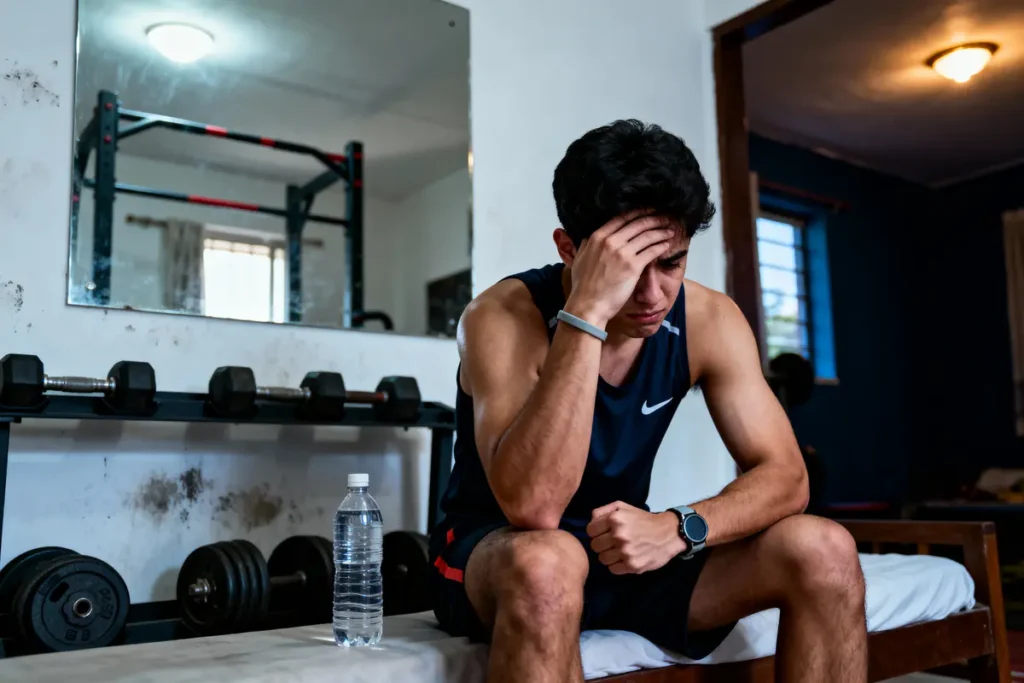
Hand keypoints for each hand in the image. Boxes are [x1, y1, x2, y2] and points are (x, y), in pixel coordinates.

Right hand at [564, 212, 674, 326]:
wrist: (588, 305)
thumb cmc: (583, 286)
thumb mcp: (580, 258)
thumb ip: (587, 244)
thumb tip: (590, 236)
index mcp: (597, 237)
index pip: (622, 218)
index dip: (637, 213)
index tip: (647, 211)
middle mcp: (610, 241)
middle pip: (637, 224)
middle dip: (653, 219)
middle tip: (664, 217)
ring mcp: (622, 253)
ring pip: (647, 236)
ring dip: (661, 231)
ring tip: (669, 230)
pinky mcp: (633, 266)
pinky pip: (651, 251)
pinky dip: (661, 246)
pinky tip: (667, 244)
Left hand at [586, 501, 686, 574]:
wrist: (669, 533)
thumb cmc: (643, 519)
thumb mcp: (623, 507)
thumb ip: (603, 511)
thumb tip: (591, 520)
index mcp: (615, 519)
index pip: (590, 531)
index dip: (596, 532)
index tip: (603, 533)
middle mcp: (619, 535)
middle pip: (595, 546)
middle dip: (601, 544)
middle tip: (612, 542)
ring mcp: (626, 552)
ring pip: (602, 559)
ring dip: (608, 556)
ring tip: (619, 551)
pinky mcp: (633, 565)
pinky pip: (613, 569)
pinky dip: (617, 565)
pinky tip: (625, 558)